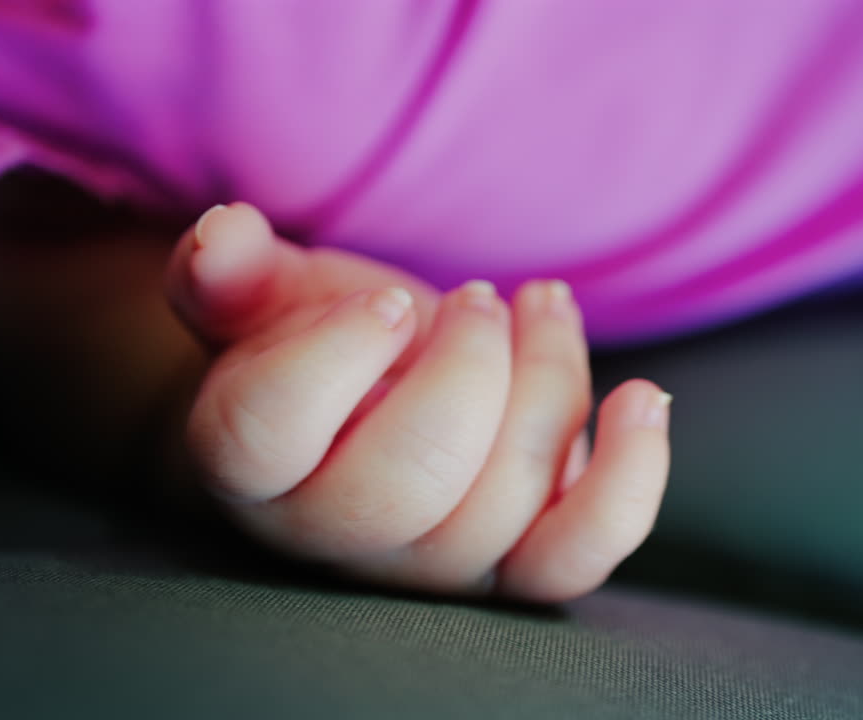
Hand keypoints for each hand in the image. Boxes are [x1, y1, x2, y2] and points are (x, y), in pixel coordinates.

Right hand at [164, 203, 670, 600]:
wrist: (377, 406)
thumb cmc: (318, 345)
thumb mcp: (266, 297)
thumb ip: (229, 270)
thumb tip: (221, 236)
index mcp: (252, 464)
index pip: (268, 434)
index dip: (335, 356)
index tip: (384, 301)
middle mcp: (339, 536)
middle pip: (408, 482)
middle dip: (468, 370)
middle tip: (478, 299)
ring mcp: (436, 563)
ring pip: (506, 501)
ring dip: (550, 381)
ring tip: (541, 306)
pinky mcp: (518, 563)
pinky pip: (579, 554)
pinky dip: (631, 480)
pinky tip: (641, 400)